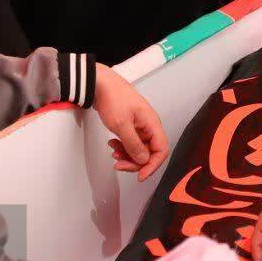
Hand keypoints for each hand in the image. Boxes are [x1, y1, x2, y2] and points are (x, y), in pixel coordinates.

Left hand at [94, 64, 168, 180]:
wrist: (100, 84)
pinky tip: (112, 144)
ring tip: (113, 153)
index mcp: (152, 123)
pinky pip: (130, 141)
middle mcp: (148, 125)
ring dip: (127, 155)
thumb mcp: (121, 125)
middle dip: (135, 161)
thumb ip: (133, 145)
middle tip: (120, 165)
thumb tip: (143, 160)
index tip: (140, 175)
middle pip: (149, 152)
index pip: (161, 150)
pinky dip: (122, 147)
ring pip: (138, 148)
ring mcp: (139, 125)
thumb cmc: (113, 97)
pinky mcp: (130, 125)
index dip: (152, 165)